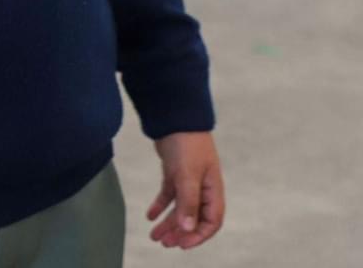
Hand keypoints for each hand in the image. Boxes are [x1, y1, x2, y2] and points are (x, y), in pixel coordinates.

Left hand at [147, 132, 224, 249]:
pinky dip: (159, 206)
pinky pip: (168, 195)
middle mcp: (202, 187)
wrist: (174, 116)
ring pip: (179, 208)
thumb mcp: (188, 174)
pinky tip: (149, 215)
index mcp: (213, 189)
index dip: (198, 235)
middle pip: (193, 217)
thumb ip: (188, 201)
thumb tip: (188, 229)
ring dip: (168, 223)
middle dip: (179, 232)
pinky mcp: (174, 173)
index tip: (182, 244)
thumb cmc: (187, 143)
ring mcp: (188, 180)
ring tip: (154, 235)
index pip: (211, 221)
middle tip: (164, 243)